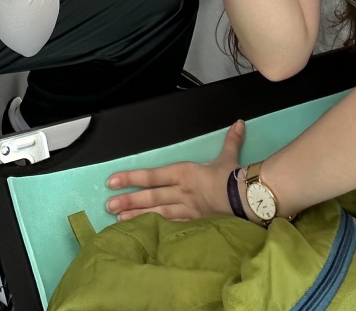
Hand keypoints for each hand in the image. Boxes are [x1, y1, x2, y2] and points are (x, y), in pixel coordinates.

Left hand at [106, 120, 244, 221]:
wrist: (247, 199)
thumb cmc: (234, 177)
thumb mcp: (229, 156)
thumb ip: (230, 140)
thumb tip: (237, 123)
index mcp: (184, 173)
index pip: (151, 175)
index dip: (130, 178)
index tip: (112, 181)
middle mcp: (180, 192)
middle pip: (149, 196)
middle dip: (128, 200)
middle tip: (108, 205)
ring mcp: (186, 210)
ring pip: (156, 213)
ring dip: (137, 216)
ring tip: (119, 219)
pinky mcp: (194, 223)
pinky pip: (171, 226)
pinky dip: (157, 229)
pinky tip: (144, 232)